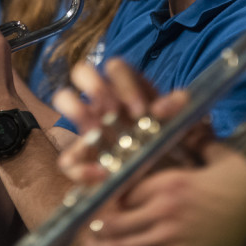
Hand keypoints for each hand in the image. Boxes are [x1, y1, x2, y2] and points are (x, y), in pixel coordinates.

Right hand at [53, 58, 167, 184]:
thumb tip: (167, 104)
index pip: (115, 68)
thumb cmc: (171, 142)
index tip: (140, 112)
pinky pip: (68, 160)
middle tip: (113, 112)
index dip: (124, 85)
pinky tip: (103, 174)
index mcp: (126, 88)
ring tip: (96, 131)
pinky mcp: (83, 160)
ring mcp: (88, 127)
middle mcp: (103, 101)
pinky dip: (82, 169)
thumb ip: (177, 109)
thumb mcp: (180, 124)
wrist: (167, 178)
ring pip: (65, 99)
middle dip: (94, 86)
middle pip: (82, 72)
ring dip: (75, 109)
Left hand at [78, 141, 245, 245]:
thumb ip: (203, 145)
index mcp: (171, 182)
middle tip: (85, 222)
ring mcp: (174, 237)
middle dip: (99, 221)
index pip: (125, 186)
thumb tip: (197, 130)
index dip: (108, 191)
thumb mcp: (225, 158)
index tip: (96, 191)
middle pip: (117, 218)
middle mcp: (166, 210)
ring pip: (127, 244)